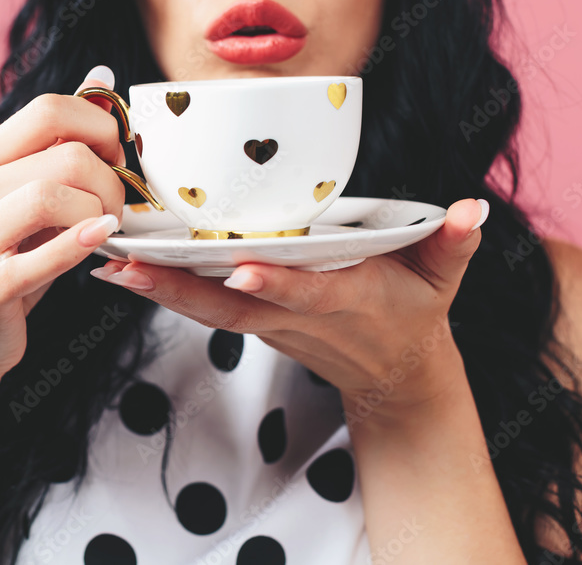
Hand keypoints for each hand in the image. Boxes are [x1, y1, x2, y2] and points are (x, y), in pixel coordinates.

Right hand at [0, 65, 127, 379]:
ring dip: (98, 213)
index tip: (117, 159)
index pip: (49, 110)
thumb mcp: (31, 195)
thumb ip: (62, 140)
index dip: (101, 127)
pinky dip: (79, 245)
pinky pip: (39, 257)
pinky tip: (101, 240)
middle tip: (119, 208)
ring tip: (106, 231)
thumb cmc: (8, 261)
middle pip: (64, 156)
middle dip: (111, 180)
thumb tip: (102, 77)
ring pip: (51, 196)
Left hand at [89, 198, 489, 416]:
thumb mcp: (442, 280)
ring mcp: (268, 323)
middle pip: (232, 307)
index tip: (242, 268)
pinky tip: (125, 270)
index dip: (278, 283)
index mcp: (344, 298)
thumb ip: (454, 244)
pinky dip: (164, 291)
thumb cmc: (412, 313)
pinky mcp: (251, 319)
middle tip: (128, 267)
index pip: (307, 292)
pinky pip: (202, 307)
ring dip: (159, 290)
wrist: (390, 371)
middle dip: (180, 291)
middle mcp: (295, 316)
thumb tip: (472, 210)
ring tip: (110, 265)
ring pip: (207, 309)